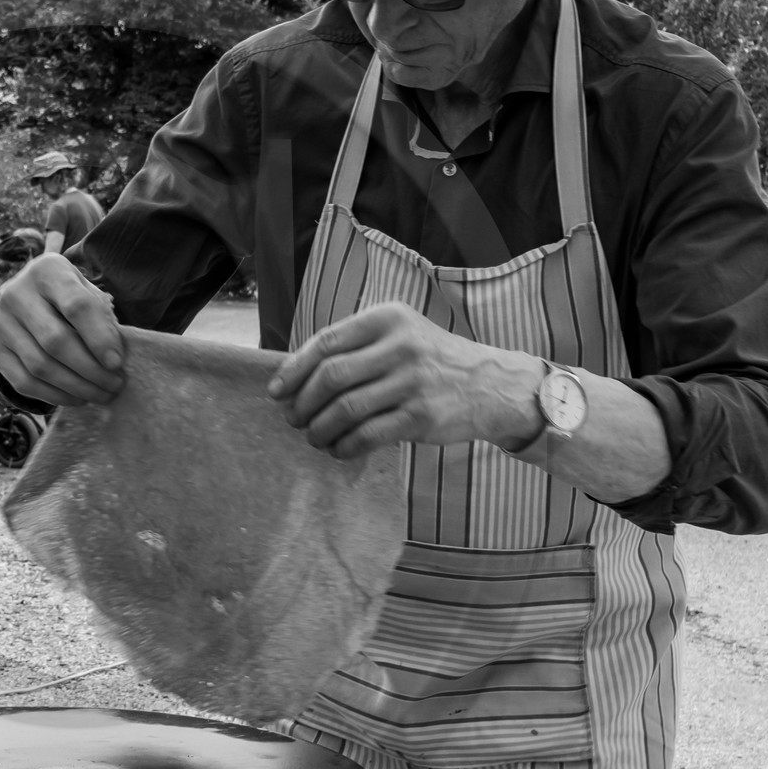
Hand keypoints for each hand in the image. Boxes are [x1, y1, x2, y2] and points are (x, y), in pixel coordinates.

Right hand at [0, 253, 123, 405]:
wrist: (24, 296)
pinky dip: (54, 396)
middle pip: (56, 341)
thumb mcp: (86, 292)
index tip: (117, 364)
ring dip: (75, 387)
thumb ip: (101, 318)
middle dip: (90, 370)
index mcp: (47, 271)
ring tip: (100, 395)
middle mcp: (16, 292)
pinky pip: (23, 382)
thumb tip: (112, 361)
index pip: (77, 307)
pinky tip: (76, 398)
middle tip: (114, 386)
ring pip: (40, 366)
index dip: (99, 338)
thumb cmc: (65, 296)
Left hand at [268, 302, 541, 457]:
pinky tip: (338, 449)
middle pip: (330, 377)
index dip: (293, 370)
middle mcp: (400, 346)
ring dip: (319, 428)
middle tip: (293, 418)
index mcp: (388, 319)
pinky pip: (367, 435)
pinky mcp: (421, 416)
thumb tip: (294, 377)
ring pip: (345, 409)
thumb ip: (354, 347)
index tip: (277, 391)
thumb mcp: (398, 334)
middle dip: (303, 403)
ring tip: (313, 436)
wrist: (491, 384)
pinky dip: (344, 446)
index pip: (326, 343)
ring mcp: (412, 381)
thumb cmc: (431, 360)